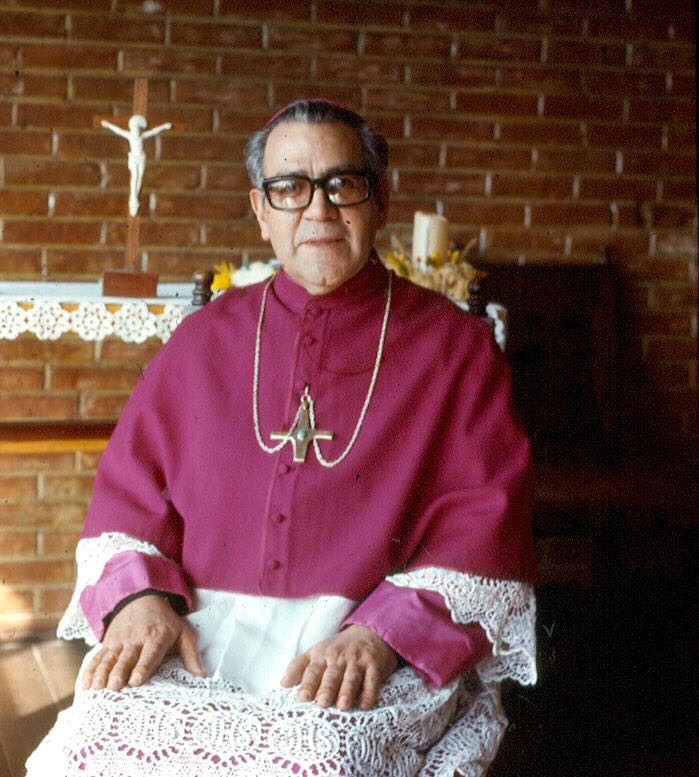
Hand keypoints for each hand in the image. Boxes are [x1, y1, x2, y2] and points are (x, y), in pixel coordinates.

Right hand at [82, 593, 205, 690]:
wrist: (142, 597)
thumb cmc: (166, 621)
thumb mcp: (183, 632)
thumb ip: (191, 654)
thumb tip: (202, 676)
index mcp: (157, 637)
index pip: (150, 653)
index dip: (143, 667)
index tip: (136, 680)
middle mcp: (136, 639)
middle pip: (126, 658)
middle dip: (119, 673)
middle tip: (114, 687)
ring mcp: (120, 640)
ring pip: (109, 659)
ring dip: (102, 674)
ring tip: (97, 689)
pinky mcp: (108, 642)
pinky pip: (97, 657)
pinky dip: (90, 670)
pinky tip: (85, 684)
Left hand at [281, 624, 397, 710]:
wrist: (370, 634)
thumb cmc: (338, 649)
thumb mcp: (317, 652)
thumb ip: (298, 667)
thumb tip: (282, 684)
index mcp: (322, 655)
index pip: (313, 670)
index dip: (307, 683)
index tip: (302, 697)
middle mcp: (340, 658)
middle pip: (332, 675)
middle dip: (327, 688)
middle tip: (322, 702)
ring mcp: (358, 661)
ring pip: (352, 678)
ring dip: (347, 691)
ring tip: (342, 705)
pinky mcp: (374, 666)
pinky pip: (372, 681)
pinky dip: (369, 693)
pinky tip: (365, 705)